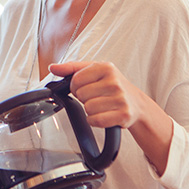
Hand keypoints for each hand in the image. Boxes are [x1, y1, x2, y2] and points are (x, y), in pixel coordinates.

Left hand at [50, 61, 174, 175]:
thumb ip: (71, 68)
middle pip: (81, 95)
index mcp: (106, 67)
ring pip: (88, 109)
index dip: (76, 87)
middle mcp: (114, 82)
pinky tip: (104, 115)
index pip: (75, 80)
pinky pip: (96, 121)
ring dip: (91, 111)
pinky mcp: (123, 115)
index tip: (85, 87)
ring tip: (102, 106)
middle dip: (84, 99)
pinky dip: (96, 121)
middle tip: (96, 97)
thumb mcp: (94, 71)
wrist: (136, 103)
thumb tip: (52, 67)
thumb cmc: (112, 85)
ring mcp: (120, 98)